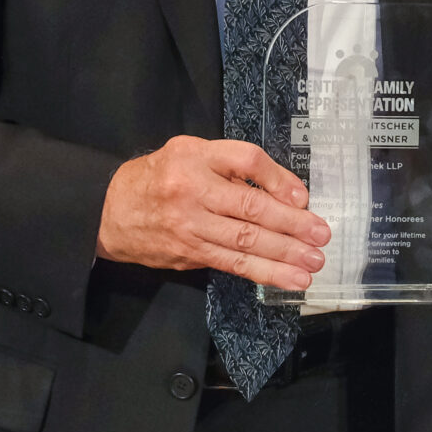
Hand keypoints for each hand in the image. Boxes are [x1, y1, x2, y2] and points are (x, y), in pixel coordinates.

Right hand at [96, 136, 329, 289]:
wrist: (109, 211)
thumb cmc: (158, 177)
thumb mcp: (190, 152)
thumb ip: (231, 164)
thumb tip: (285, 191)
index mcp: (195, 156)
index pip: (245, 161)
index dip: (277, 178)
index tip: (303, 197)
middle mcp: (192, 190)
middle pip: (250, 207)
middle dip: (291, 224)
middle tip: (321, 235)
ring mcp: (190, 226)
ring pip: (244, 242)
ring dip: (284, 255)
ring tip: (313, 263)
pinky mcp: (190, 253)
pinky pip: (232, 264)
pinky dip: (264, 273)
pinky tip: (289, 279)